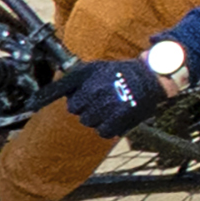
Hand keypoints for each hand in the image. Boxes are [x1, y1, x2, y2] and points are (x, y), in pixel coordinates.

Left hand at [59, 43, 194, 137]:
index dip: (75, 101)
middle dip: (86, 107)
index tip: (57, 105)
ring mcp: (105, 108)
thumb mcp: (94, 68)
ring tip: (110, 107)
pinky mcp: (117, 120)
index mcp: (87, 81)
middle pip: (77, 112)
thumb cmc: (120, 72)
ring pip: (89, 122)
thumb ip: (71, 79)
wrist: (150, 78)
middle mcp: (94, 94)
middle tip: (100, 100)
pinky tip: (115, 117)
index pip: (70, 101)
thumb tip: (49, 92)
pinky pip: (103, 132)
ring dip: (97, 118)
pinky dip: (108, 128)